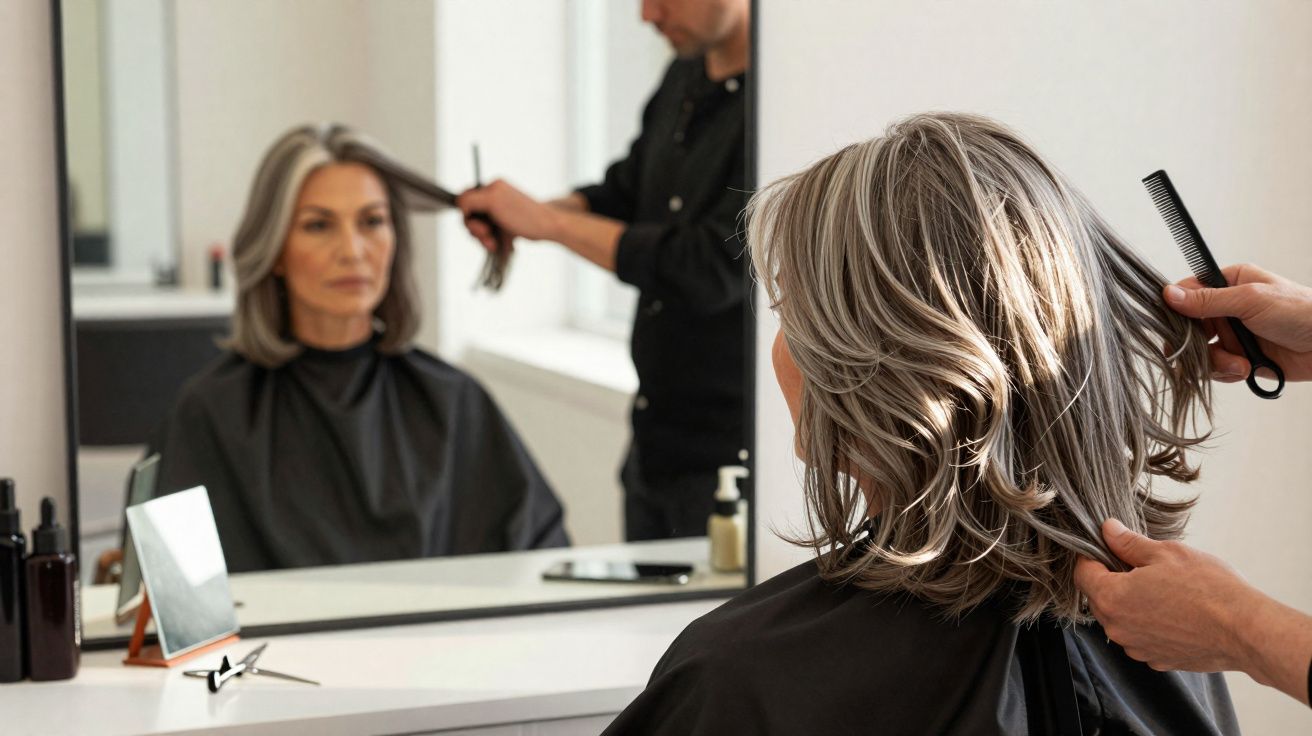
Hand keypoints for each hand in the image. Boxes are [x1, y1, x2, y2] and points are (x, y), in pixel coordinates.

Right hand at [456, 180, 560, 252]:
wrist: (547, 227)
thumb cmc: (524, 214)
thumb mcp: (493, 201)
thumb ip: (471, 199)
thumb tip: (459, 204)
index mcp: (491, 187)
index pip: (465, 199)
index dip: (467, 213)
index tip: (477, 222)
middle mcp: (494, 199)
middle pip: (471, 216)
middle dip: (476, 230)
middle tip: (486, 235)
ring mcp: (499, 214)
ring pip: (479, 229)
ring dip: (484, 239)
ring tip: (494, 244)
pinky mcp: (504, 227)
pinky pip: (489, 236)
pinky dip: (492, 242)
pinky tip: (501, 246)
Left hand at [1076, 519, 1311, 705]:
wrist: (1245, 630)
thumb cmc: (1207, 588)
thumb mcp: (1166, 553)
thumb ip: (1129, 543)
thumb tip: (1108, 530)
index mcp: (1112, 598)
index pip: (1082, 574)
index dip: (1091, 557)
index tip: (1105, 547)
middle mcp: (1118, 628)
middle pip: (1099, 598)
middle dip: (1112, 580)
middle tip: (1140, 566)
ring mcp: (1137, 648)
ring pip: (1121, 619)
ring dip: (1132, 604)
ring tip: (1163, 589)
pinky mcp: (1158, 660)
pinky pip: (1142, 637)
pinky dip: (1150, 624)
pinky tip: (1175, 612)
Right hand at [1163, 263, 1311, 382]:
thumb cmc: (1301, 312)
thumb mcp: (1250, 300)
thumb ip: (1208, 300)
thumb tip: (1168, 295)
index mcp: (1229, 283)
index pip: (1187, 293)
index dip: (1176, 311)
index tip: (1174, 326)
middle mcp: (1226, 308)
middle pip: (1188, 327)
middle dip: (1195, 343)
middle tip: (1204, 351)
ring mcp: (1232, 334)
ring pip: (1199, 351)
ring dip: (1215, 362)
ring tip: (1239, 364)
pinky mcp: (1239, 357)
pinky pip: (1215, 368)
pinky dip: (1226, 372)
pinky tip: (1245, 369)